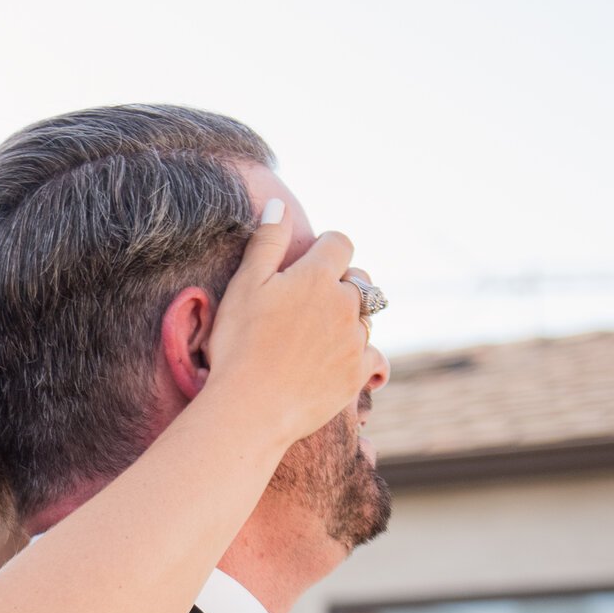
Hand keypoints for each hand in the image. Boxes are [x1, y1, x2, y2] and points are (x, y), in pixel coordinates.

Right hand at [204, 204, 377, 450]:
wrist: (250, 407)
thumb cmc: (238, 345)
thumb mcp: (244, 286)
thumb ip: (266, 242)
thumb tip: (279, 204)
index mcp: (317, 276)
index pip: (340, 243)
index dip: (327, 248)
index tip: (312, 260)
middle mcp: (345, 303)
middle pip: (361, 281)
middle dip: (344, 283)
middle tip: (315, 302)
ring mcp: (355, 340)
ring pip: (366, 320)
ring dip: (351, 322)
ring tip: (318, 339)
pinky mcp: (357, 373)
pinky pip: (374, 358)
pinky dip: (363, 358)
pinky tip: (344, 364)